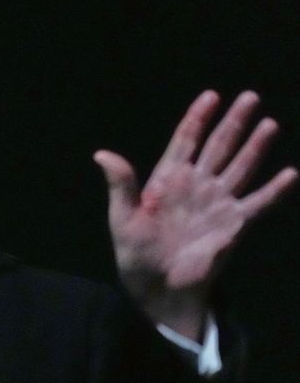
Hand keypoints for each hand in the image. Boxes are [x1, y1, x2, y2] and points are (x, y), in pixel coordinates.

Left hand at [94, 91, 296, 339]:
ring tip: (269, 124)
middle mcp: (196, 185)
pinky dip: (274, 190)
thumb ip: (120, 185)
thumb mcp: (122, 217)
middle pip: (218, 147)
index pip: (185, 141)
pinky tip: (290, 174)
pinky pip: (258, 203)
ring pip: (240, 167)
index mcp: (167, 180)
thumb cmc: (135, 253)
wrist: (158, 286)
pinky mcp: (233, 224)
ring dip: (255, 147)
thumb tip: (101, 154)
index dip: (197, 118)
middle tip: (250, 97)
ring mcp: (217, 203)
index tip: (210, 96)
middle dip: (233, 122)